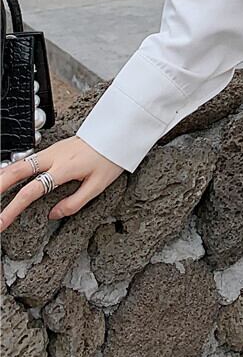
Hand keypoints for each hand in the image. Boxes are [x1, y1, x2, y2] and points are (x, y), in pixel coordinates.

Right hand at [0, 137, 124, 231]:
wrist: (117, 133)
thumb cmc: (109, 157)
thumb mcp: (98, 185)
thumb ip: (75, 202)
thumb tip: (53, 214)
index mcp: (64, 168)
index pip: (31, 191)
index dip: (12, 209)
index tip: (1, 223)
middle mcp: (53, 157)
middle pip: (16, 172)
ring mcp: (51, 151)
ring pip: (18, 163)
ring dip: (2, 177)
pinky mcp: (52, 149)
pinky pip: (26, 159)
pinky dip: (11, 169)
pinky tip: (5, 177)